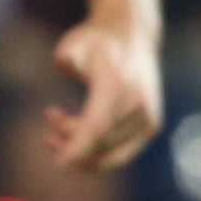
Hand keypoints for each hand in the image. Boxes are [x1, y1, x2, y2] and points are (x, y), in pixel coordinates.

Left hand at [46, 20, 163, 171]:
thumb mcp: (77, 41)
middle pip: (99, 142)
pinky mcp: (151, 126)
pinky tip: (77, 138)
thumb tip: (64, 63)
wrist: (132, 35)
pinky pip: (122, 153)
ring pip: (111, 153)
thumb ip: (68, 55)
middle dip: (70, 143)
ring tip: (53, 133)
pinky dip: (98, 154)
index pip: (97, 126)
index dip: (77, 148)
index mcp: (117, 83)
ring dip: (81, 152)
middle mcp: (138, 103)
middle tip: (49, 119)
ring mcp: (148, 117)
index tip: (58, 165)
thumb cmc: (96, 41)